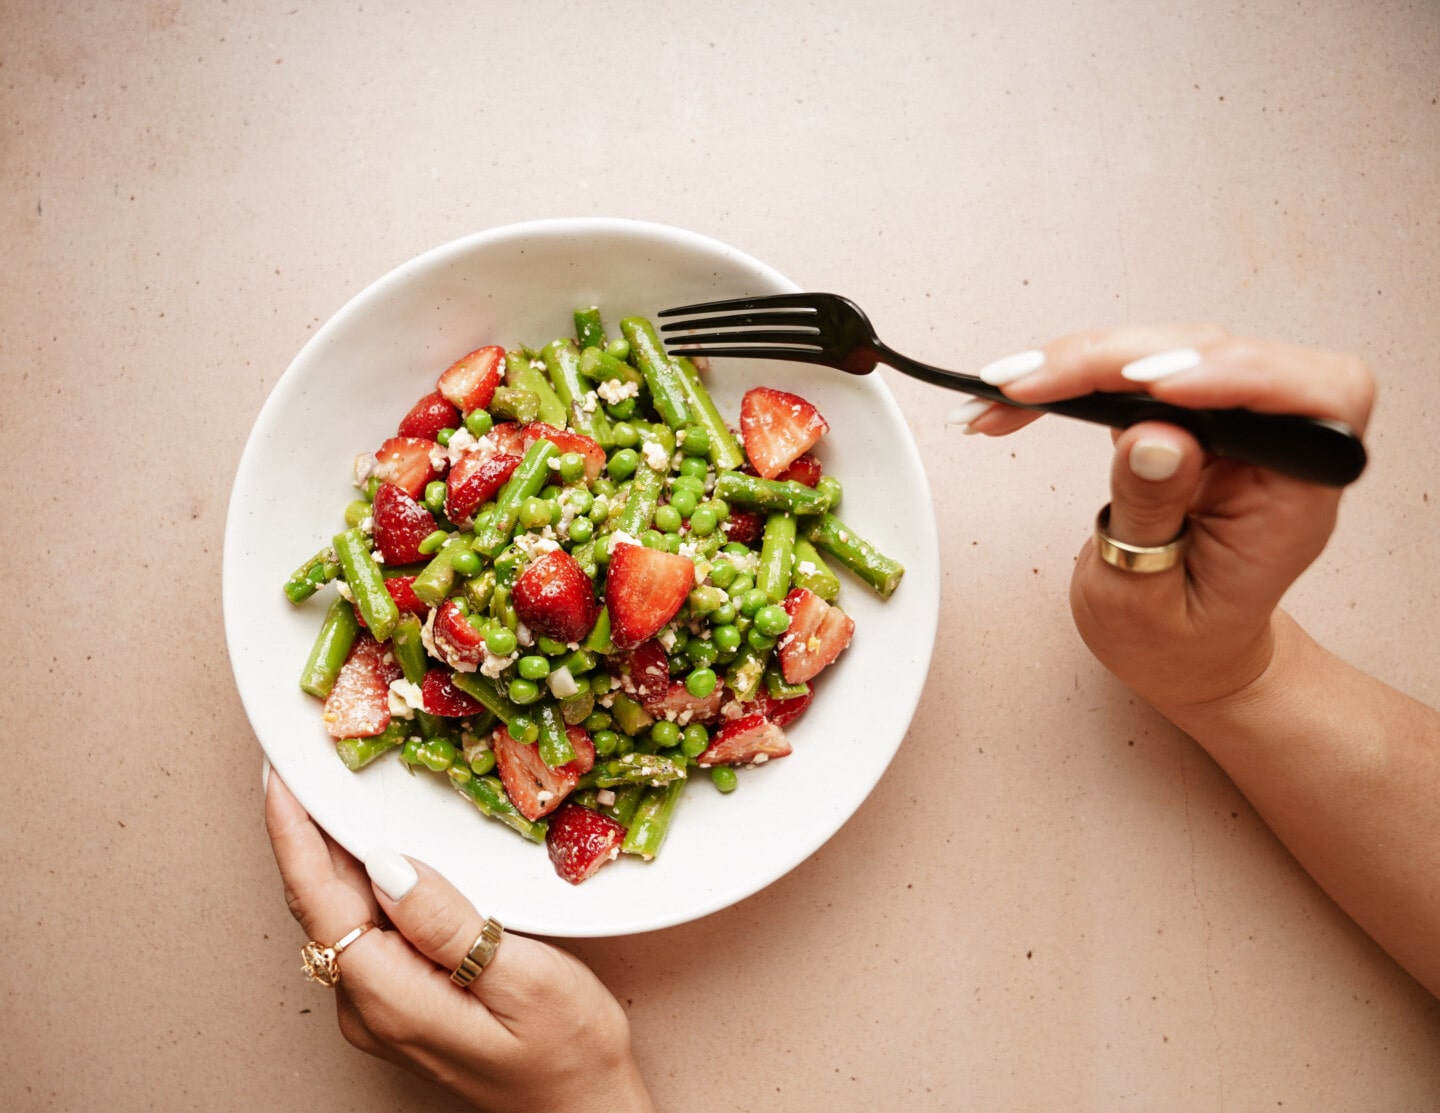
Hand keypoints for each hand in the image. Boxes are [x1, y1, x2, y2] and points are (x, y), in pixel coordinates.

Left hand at [264, 769, 655, 1112]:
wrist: (583, 1111)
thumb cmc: (567, 1051)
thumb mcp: (524, 980)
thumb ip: (450, 924)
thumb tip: (387, 865)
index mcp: (390, 997)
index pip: (320, 901)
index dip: (294, 834)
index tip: (279, 776)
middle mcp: (369, 1006)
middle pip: (321, 905)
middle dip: (306, 832)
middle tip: (306, 762)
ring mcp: (382, 1008)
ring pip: (341, 915)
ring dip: (333, 853)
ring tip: (332, 790)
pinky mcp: (402, 1003)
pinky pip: (367, 929)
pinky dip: (361, 880)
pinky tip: (375, 848)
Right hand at [961, 327, 1375, 719]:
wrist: (1185, 649)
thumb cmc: (1179, 638)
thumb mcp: (1149, 598)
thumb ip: (1154, 513)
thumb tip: (1152, 435)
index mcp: (1299, 492)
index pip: (1311, 398)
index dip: (1240, 375)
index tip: (1156, 387)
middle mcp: (1276, 442)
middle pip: (1215, 357)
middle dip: (1115, 362)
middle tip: (1027, 387)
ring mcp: (1231, 423)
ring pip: (1165, 353)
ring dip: (1080, 364)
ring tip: (1002, 395)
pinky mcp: (1187, 414)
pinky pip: (1134, 371)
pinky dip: (1073, 377)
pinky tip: (1018, 396)